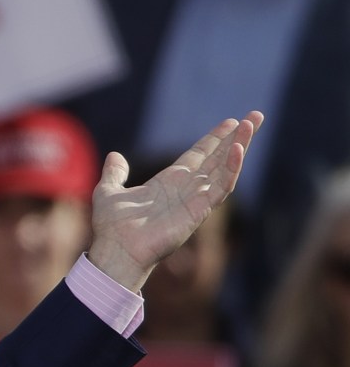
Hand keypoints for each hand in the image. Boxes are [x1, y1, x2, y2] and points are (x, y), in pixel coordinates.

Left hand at [87, 111, 261, 291]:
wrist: (115, 250)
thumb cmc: (112, 228)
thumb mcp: (109, 192)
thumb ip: (115, 174)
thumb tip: (114, 156)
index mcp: (168, 182)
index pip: (198, 156)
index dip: (214, 139)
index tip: (231, 122)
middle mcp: (186, 189)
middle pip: (218, 158)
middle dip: (237, 138)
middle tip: (256, 116)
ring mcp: (195, 200)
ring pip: (225, 169)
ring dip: (239, 147)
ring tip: (251, 124)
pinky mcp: (199, 211)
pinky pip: (221, 187)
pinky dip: (232, 169)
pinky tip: (238, 150)